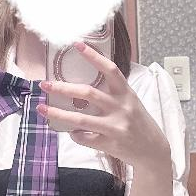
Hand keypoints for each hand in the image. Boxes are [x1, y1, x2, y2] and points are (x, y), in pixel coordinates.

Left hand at [38, 42, 171, 169]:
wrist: (153, 150)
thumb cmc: (138, 122)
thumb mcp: (130, 102)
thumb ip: (112, 92)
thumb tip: (83, 85)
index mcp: (126, 94)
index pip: (110, 70)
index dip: (94, 57)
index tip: (77, 45)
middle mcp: (121, 108)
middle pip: (88, 93)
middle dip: (63, 88)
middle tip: (45, 84)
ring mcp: (115, 127)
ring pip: (81, 119)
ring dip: (58, 114)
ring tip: (42, 108)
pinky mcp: (109, 144)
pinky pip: (84, 138)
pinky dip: (74, 134)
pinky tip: (71, 131)